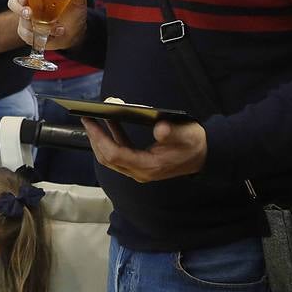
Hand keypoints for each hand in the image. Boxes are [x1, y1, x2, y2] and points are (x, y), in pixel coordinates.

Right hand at [8, 0, 87, 50]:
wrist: (75, 32)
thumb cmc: (73, 12)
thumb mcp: (78, 0)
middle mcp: (29, 5)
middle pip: (13, 3)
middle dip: (19, 10)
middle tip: (30, 15)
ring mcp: (27, 20)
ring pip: (20, 22)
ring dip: (34, 26)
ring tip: (53, 28)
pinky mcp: (28, 33)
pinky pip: (25, 35)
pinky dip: (37, 37)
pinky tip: (51, 35)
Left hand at [82, 118, 206, 182]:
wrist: (204, 158)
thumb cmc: (194, 144)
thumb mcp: (187, 135)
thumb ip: (172, 132)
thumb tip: (160, 128)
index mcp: (149, 166)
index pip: (115, 154)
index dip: (100, 138)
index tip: (91, 122)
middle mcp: (140, 171)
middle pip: (108, 158)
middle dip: (95, 139)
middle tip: (87, 119)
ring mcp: (139, 170)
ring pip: (112, 157)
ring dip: (101, 139)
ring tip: (94, 119)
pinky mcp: (140, 165)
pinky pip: (120, 153)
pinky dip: (113, 139)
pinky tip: (112, 123)